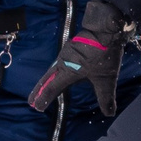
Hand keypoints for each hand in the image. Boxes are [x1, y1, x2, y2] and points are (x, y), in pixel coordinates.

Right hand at [28, 0, 124, 115]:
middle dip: (39, 91)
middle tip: (31, 101)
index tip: (37, 107)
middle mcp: (63, 62)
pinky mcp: (71, 48)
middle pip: (47, 79)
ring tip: (41, 88)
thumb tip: (109, 113)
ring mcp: (66, 53)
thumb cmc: (104, 53)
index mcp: (68, 71)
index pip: (53, 88)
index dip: (44, 98)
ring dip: (46, 81)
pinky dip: (54, 71)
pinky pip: (59, 63)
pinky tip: (58, 72)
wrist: (106, 28)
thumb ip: (106, 97)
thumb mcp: (107, 78)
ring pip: (52, 70)